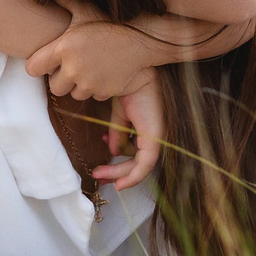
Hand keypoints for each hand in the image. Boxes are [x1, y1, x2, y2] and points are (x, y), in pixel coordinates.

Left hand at [26, 4, 158, 102]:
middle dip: (61, 79)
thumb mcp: (85, 9)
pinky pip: (94, 96)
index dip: (39, 65)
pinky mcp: (105, 92)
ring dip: (79, 85)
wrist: (142, 38)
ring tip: (89, 69)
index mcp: (63, 48)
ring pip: (75, 94)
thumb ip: (65, 0)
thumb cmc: (110, 21)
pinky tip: (104, 73)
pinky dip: (97, 88)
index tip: (46, 61)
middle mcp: (73, 69)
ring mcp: (90, 83)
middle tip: (70, 67)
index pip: (33, 68)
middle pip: (54, 86)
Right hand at [91, 70, 162, 188]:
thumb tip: (112, 151)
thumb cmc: (128, 87)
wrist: (134, 73)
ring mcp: (157, 138)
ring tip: (98, 172)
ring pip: (140, 166)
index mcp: (149, 129)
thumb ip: (118, 132)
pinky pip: (146, 165)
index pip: (136, 153)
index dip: (120, 164)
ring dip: (118, 172)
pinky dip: (133, 176)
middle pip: (137, 162)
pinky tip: (119, 182)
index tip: (102, 171)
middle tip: (98, 175)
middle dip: (116, 172)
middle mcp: (156, 136)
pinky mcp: (156, 139)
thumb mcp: (120, 114)